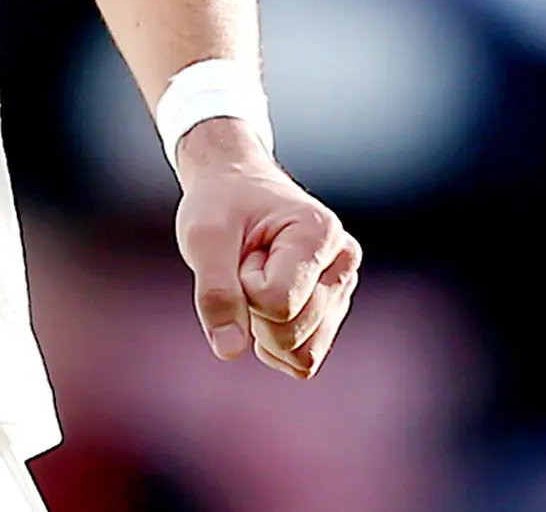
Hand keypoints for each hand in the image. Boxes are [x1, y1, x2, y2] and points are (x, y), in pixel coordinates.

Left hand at [174, 118, 361, 379]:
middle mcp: (343, 263)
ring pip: (302, 355)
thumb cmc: (220, 204)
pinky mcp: (331, 312)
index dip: (242, 285)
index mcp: (320, 233)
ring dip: (263, 329)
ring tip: (257, 280)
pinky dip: (273, 345)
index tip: (241, 249)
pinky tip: (263, 302)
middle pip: (290, 334)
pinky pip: (302, 361)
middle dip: (251, 308)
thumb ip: (214, 292)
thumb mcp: (203, 236)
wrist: (234, 185)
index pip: (277, 302)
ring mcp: (341, 290)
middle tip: (246, 263)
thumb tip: (229, 351)